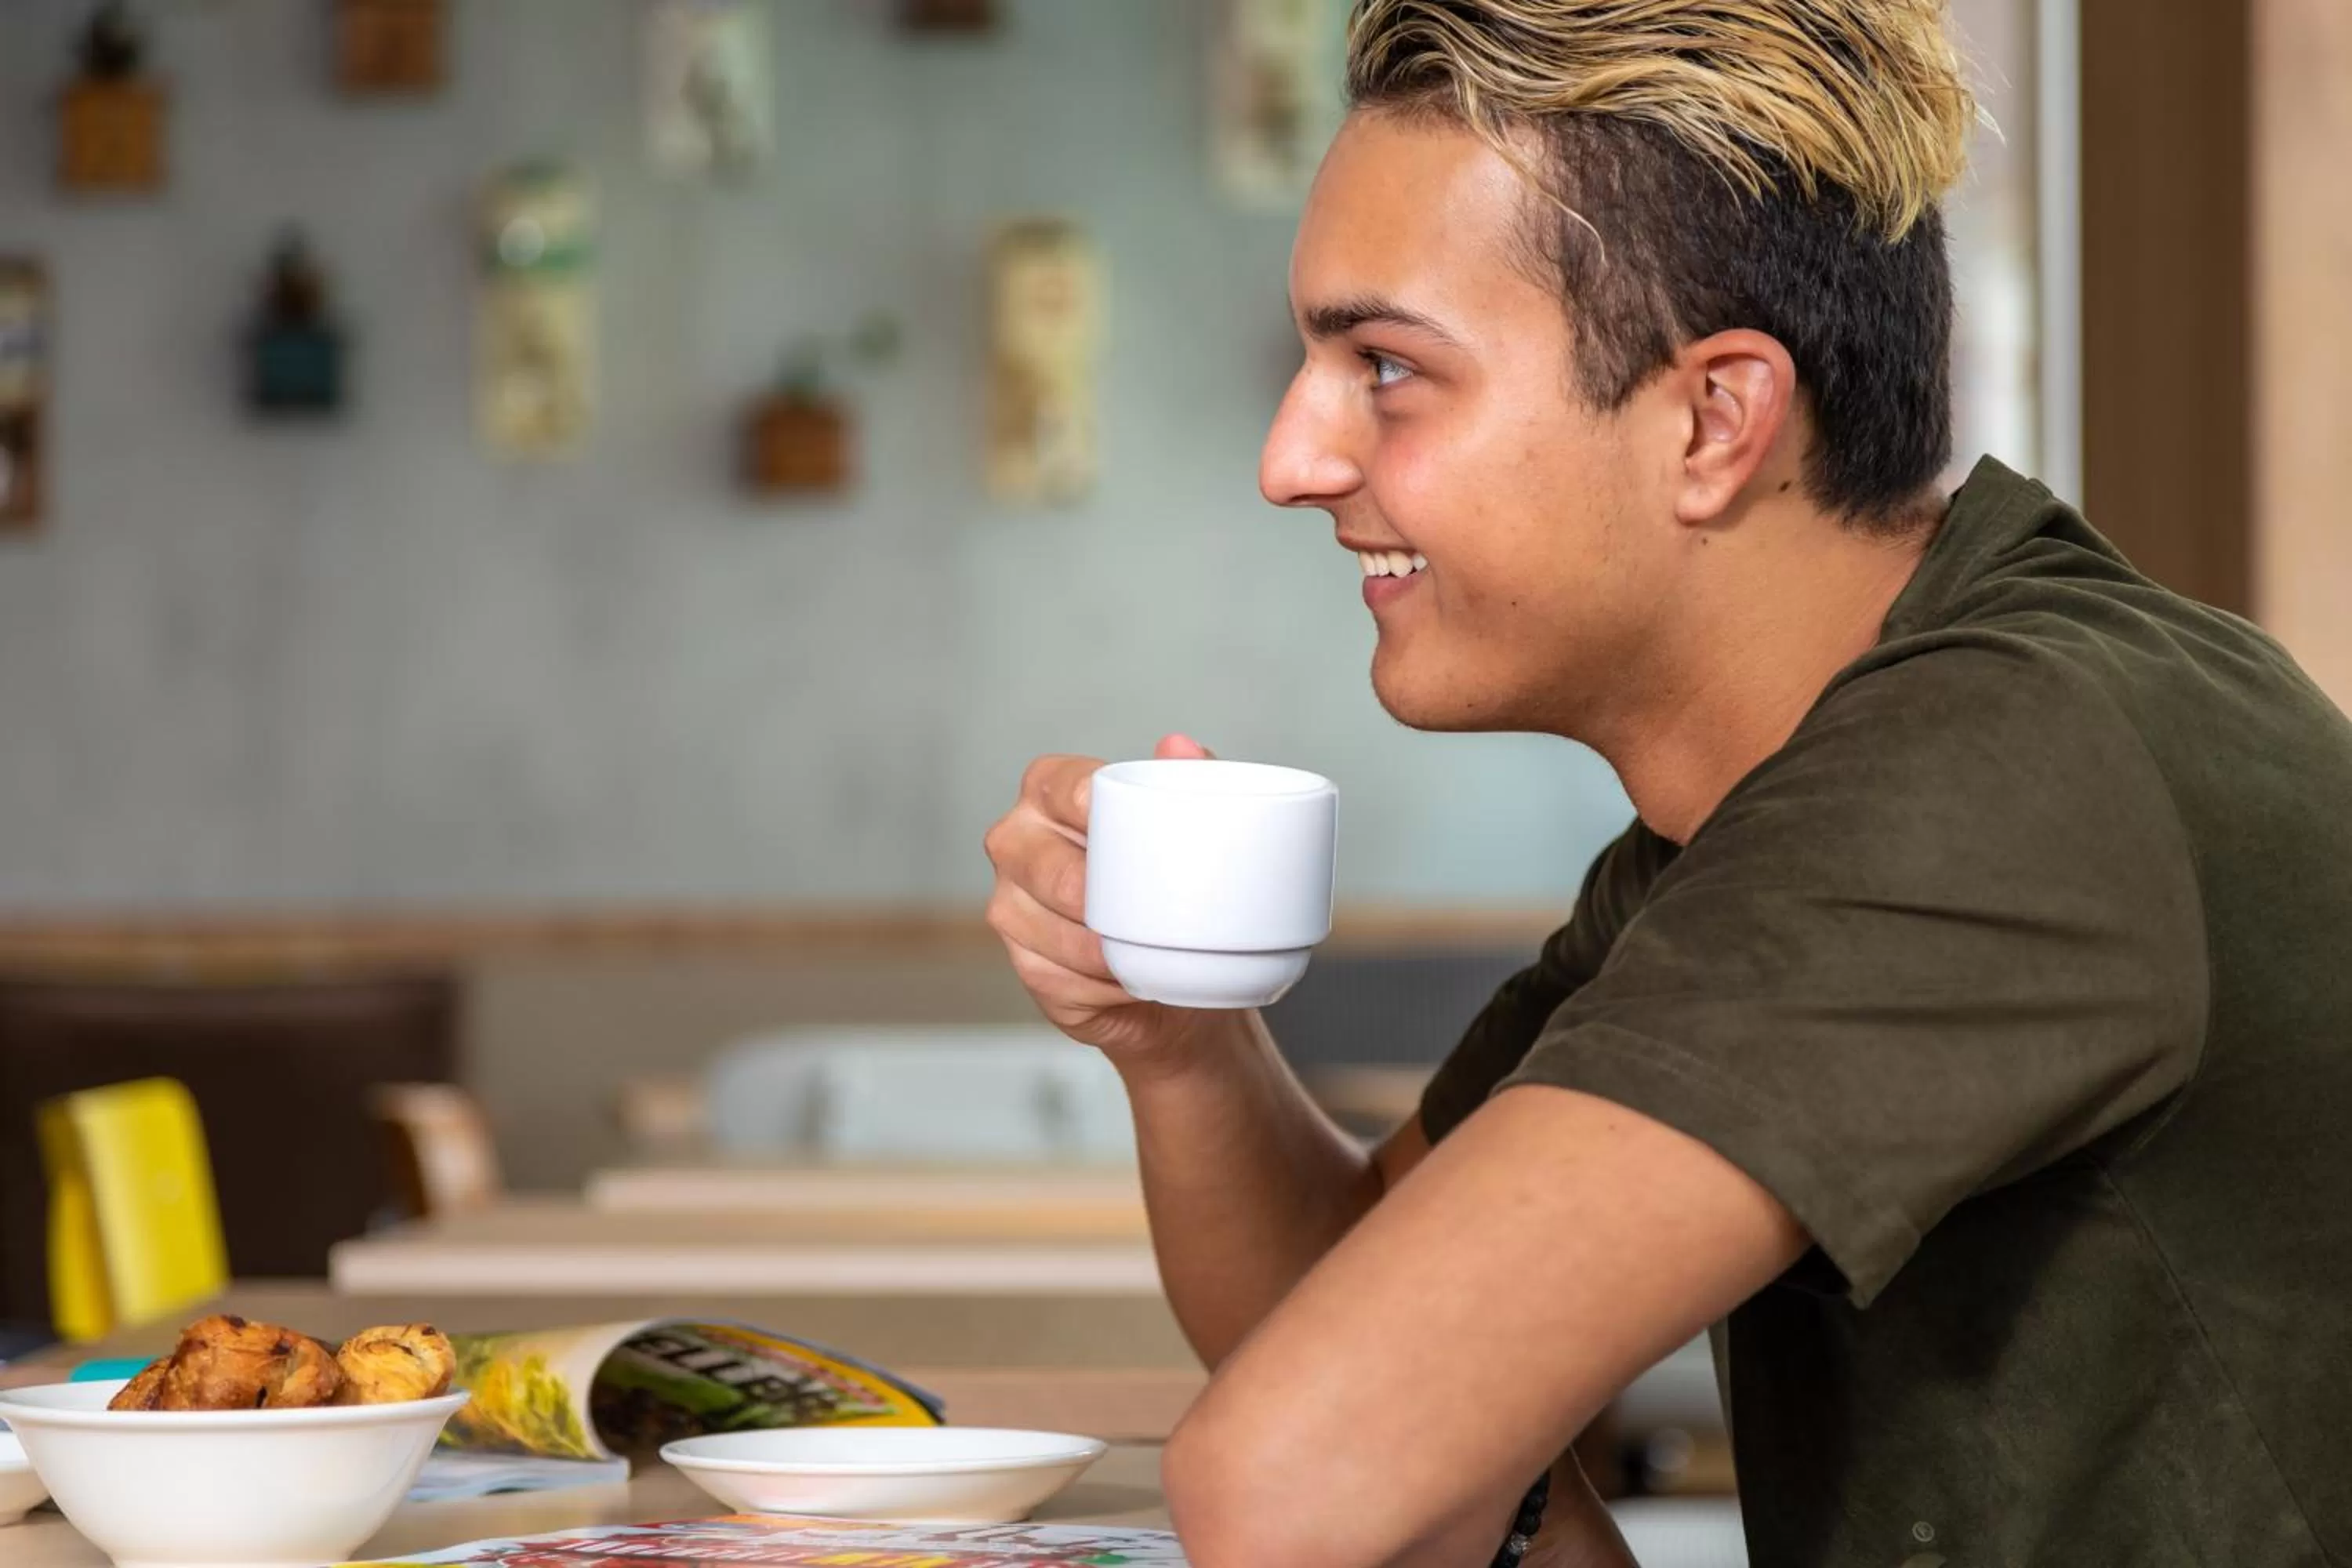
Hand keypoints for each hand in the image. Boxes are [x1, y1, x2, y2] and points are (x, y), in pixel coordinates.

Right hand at [983, 733, 1218, 1066]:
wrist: (1172, 968)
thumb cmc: (1171, 881)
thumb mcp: (1191, 826)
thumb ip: (1193, 779)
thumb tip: (1180, 747)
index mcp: (1048, 790)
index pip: (1070, 790)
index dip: (1106, 815)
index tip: (1146, 839)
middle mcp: (1015, 841)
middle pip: (1055, 871)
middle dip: (1107, 901)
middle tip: (1158, 915)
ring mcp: (1010, 905)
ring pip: (1058, 932)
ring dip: (1112, 952)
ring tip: (1154, 953)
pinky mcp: (1025, 964)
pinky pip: (1061, 978)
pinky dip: (1106, 986)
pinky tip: (1132, 981)